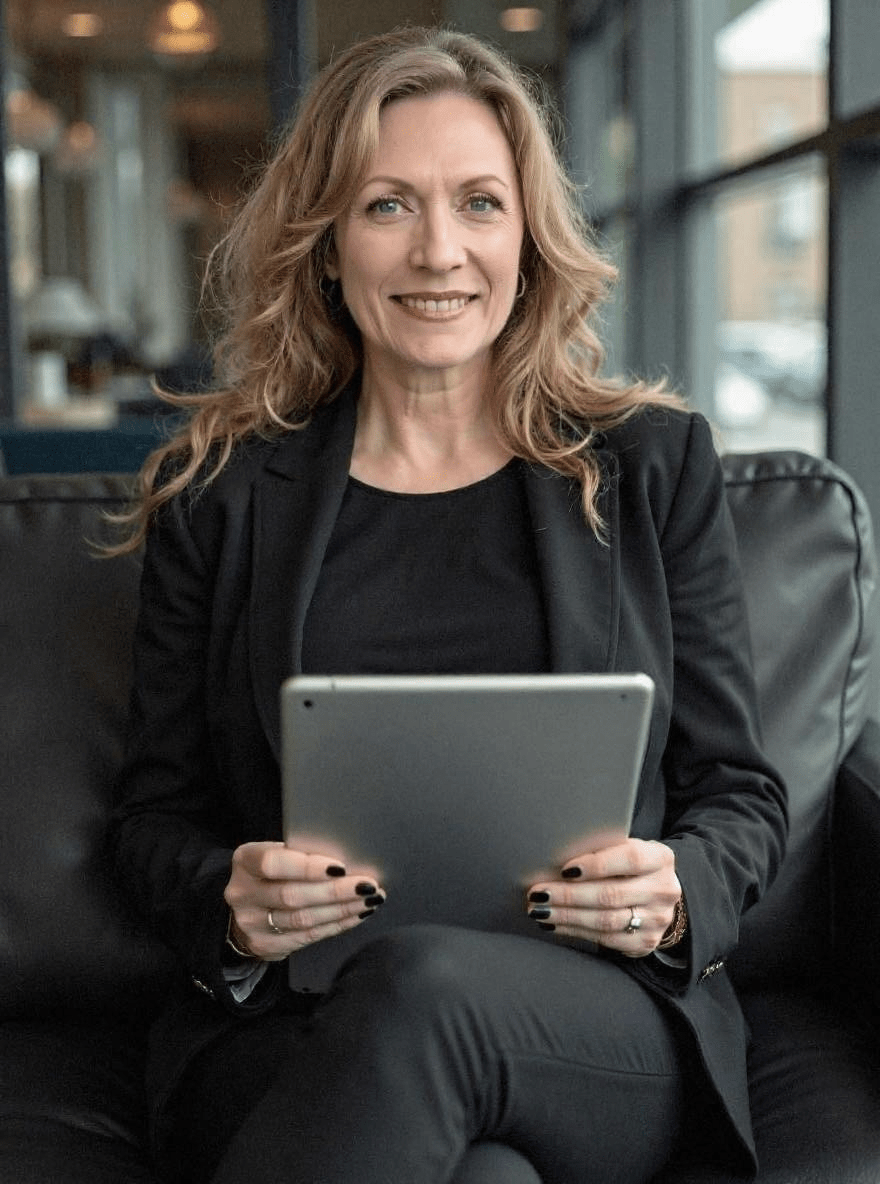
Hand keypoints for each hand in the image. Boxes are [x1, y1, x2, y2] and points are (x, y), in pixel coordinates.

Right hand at [224, 842, 385, 960]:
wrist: (245, 908)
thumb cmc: (271, 873)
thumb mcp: (275, 854)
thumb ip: (300, 854)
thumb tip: (348, 857)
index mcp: (245, 861)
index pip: (273, 863)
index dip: (308, 867)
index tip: (341, 867)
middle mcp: (242, 894)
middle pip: (292, 895)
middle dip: (336, 891)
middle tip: (367, 885)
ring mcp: (251, 924)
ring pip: (303, 919)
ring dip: (342, 909)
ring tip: (369, 900)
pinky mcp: (266, 946)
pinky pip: (308, 937)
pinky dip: (337, 925)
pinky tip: (356, 915)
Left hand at [526, 839, 680, 957]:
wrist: (658, 895)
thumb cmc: (630, 865)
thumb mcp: (626, 849)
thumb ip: (603, 849)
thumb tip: (556, 852)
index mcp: (660, 858)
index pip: (630, 859)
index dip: (597, 864)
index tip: (565, 869)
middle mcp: (663, 890)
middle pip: (611, 894)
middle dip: (569, 895)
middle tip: (539, 893)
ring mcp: (657, 920)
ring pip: (605, 920)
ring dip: (567, 916)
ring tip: (540, 910)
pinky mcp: (645, 942)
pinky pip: (605, 939)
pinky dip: (575, 931)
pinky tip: (555, 924)